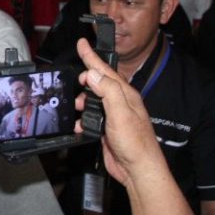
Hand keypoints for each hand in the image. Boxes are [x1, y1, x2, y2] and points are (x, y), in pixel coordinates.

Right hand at [74, 39, 162, 186]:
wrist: (138, 170)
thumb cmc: (136, 144)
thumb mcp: (121, 113)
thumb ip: (107, 91)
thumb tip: (93, 74)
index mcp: (126, 95)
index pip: (105, 71)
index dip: (92, 58)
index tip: (82, 44)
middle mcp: (121, 103)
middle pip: (98, 83)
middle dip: (85, 79)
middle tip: (76, 79)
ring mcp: (114, 116)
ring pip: (93, 100)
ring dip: (82, 101)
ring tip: (76, 104)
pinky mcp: (107, 129)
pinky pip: (91, 118)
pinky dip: (82, 120)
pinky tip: (79, 124)